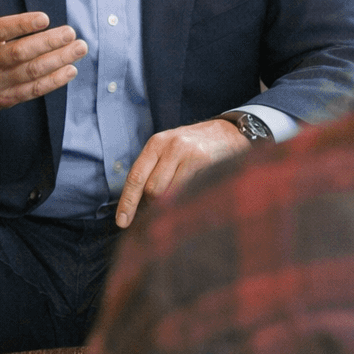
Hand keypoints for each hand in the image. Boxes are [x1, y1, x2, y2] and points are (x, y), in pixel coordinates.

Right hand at [0, 0, 87, 119]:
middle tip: (71, 32)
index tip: (45, 18)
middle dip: (47, 43)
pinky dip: (53, 81)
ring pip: (29, 73)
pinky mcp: (5, 98)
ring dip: (57, 61)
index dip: (22, 25)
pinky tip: (70, 69)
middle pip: (18, 54)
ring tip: (79, 48)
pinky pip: (32, 91)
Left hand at [115, 119, 249, 227]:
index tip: (122, 223)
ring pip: (170, 194)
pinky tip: (194, 200)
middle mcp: (170, 146)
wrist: (231, 131)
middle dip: (154, 206)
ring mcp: (189, 154)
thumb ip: (155, 170)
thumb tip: (139, 206)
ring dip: (172, 207)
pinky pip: (190, 192)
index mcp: (156, 143)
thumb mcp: (170, 148)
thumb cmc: (196, 146)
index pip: (136, 177)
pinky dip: (188, 202)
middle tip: (162, 212)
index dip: (127, 203)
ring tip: (181, 204)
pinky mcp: (206, 163)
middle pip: (152, 189)